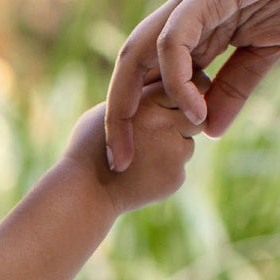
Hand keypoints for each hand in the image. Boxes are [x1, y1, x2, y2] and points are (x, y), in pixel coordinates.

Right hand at [66, 79, 199, 215]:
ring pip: (188, 143)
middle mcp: (164, 124)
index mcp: (146, 103)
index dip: (179, 97)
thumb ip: (138, 102)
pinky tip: (140, 173)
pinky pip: (179, 166)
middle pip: (195, 116)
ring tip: (141, 155)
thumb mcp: (108, 112)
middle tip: (157, 131)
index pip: (185, 89)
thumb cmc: (89, 146)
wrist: (84, 190)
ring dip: (173, 147)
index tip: (169, 103)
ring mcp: (174, 153)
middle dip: (182, 122)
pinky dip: (165, 169)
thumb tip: (160, 92)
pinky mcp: (176, 177)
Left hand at [104, 0, 279, 171]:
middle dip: (117, 117)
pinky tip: (193, 109)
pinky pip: (173, 42)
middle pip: (130, 71)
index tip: (133, 160)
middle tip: (118, 162)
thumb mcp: (265, 51)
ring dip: (128, 102)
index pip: (151, 80)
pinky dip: (176, 78)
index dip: (136, 118)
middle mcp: (180, 22)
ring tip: (134, 143)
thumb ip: (235, 88)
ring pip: (138, 56)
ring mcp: (188, 7)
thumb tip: (210, 132)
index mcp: (194, 35)